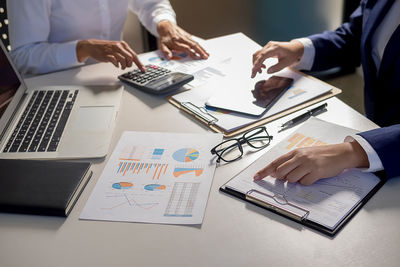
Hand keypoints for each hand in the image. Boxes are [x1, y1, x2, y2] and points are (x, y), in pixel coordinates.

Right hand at [76, 39, 144, 71]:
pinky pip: (115, 62)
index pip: (134, 55)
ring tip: (121, 66)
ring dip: (124, 66)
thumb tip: (133, 62)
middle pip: (131, 58)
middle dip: (130, 64)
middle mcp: (119, 46)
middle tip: (126, 66)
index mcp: (123, 45)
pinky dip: (117, 65)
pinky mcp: (107, 55)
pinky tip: (115, 64)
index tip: (143, 70)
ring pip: (124, 60)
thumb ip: (125, 54)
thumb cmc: (106, 48)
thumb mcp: (117, 48)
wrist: (93, 46)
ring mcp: (113, 50)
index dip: (139, 64)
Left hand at [157, 20, 208, 59]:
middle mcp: (182, 39)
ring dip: (202, 49)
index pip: (186, 48)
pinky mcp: (187, 35)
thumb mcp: (161, 45)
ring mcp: (186, 37)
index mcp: (176, 42)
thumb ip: (165, 52)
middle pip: (193, 45)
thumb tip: (169, 57)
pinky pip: (194, 41)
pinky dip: (200, 45)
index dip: (192, 53)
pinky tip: (203, 49)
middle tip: (205, 57)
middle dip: (200, 51)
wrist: (165, 26)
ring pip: (195, 43)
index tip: (196, 58)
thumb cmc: (164, 36)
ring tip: (207, 54)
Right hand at [251, 40, 303, 77]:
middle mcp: (269, 46)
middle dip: (255, 66)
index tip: (254, 70)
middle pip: (257, 55)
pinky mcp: (267, 49)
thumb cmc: (292, 54)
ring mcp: (268, 46)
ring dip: (256, 64)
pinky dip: (259, 61)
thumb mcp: (287, 62)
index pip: (263, 55)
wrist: (295, 48)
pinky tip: (263, 67)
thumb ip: (277, 67)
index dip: (257, 63)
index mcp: (275, 48)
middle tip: (254, 75)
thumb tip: (268, 71)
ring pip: (257, 55)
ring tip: (260, 71)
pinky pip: (260, 55)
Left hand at [253, 141, 368, 184]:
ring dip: (295, 180)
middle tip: (289, 176)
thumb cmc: (319, 155)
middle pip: (280, 172)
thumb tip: (276, 173)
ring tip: (305, 174)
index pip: (275, 163)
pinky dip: (306, 182)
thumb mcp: (303, 154)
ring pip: (291, 179)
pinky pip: (304, 183)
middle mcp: (299, 157)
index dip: (264, 171)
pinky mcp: (316, 172)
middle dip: (281, 178)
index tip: (256, 177)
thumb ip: (289, 162)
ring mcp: (308, 164)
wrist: (339, 154)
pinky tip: (312, 176)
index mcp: (294, 153)